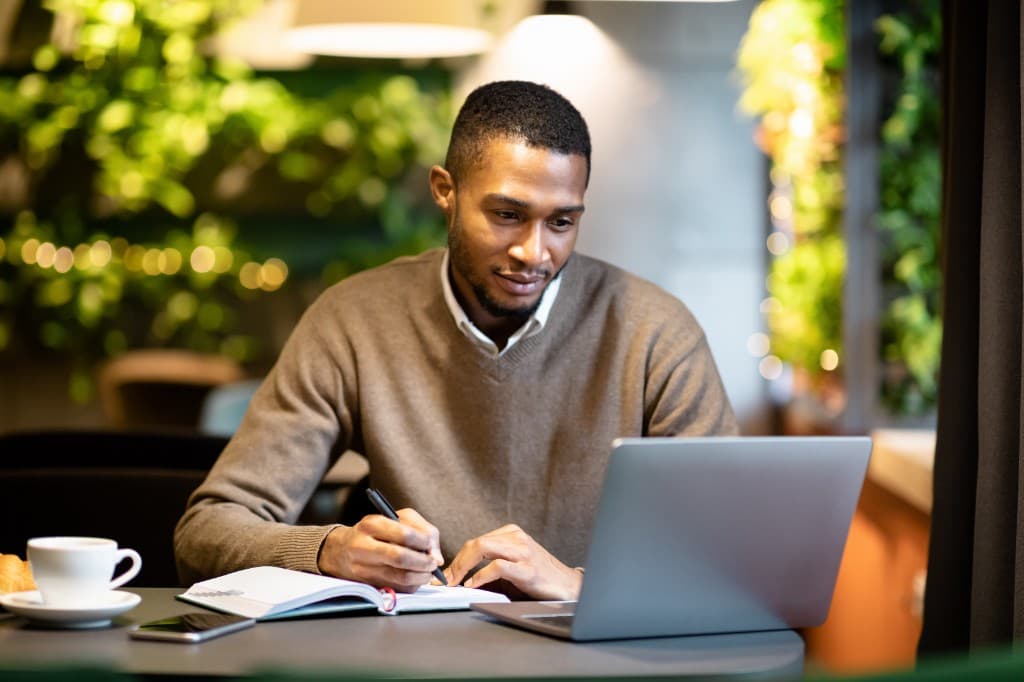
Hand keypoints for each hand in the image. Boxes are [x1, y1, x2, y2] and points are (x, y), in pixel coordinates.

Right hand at [318, 508, 442, 592]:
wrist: (341, 551)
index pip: (403, 534)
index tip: (431, 545)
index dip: (424, 542)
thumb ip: (420, 530)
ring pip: (400, 577)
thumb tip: (436, 556)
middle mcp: (363, 546)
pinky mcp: (368, 585)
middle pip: (400, 558)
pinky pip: (397, 589)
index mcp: (371, 524)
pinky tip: (415, 578)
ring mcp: (363, 569)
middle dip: (423, 562)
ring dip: (421, 576)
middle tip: (434, 563)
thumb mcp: (394, 519)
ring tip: (428, 572)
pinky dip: (412, 585)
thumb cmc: (374, 532)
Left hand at [444, 524, 582, 600]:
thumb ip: (491, 565)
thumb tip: (461, 576)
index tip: (447, 574)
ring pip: (483, 548)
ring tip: (454, 582)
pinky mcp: (527, 569)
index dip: (458, 558)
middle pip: (476, 543)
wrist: (569, 586)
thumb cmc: (540, 577)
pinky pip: (497, 566)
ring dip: (463, 567)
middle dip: (456, 562)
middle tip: (446, 580)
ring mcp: (522, 552)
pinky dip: (480, 576)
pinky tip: (472, 584)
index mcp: (512, 533)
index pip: (477, 542)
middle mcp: (516, 538)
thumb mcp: (513, 565)